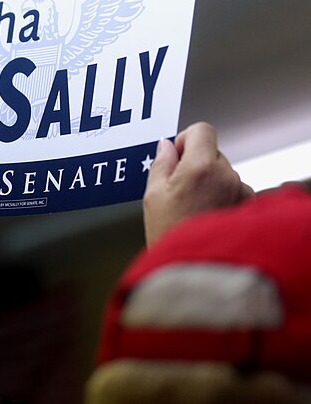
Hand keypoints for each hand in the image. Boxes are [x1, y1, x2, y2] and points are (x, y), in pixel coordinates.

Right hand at [143, 122, 252, 246]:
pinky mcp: (250, 208)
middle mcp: (227, 177)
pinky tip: (206, 216)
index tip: (176, 155)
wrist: (193, 273)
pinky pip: (235, 191)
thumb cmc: (170, 237)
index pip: (202, 130)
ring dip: (210, 182)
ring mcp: (242, 193)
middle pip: (212, 153)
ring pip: (223, 173)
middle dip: (195, 164)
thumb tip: (165, 146)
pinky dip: (222, 198)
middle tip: (179, 190)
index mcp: (201, 168)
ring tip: (192, 208)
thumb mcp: (153, 196)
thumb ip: (160, 163)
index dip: (185, 139)